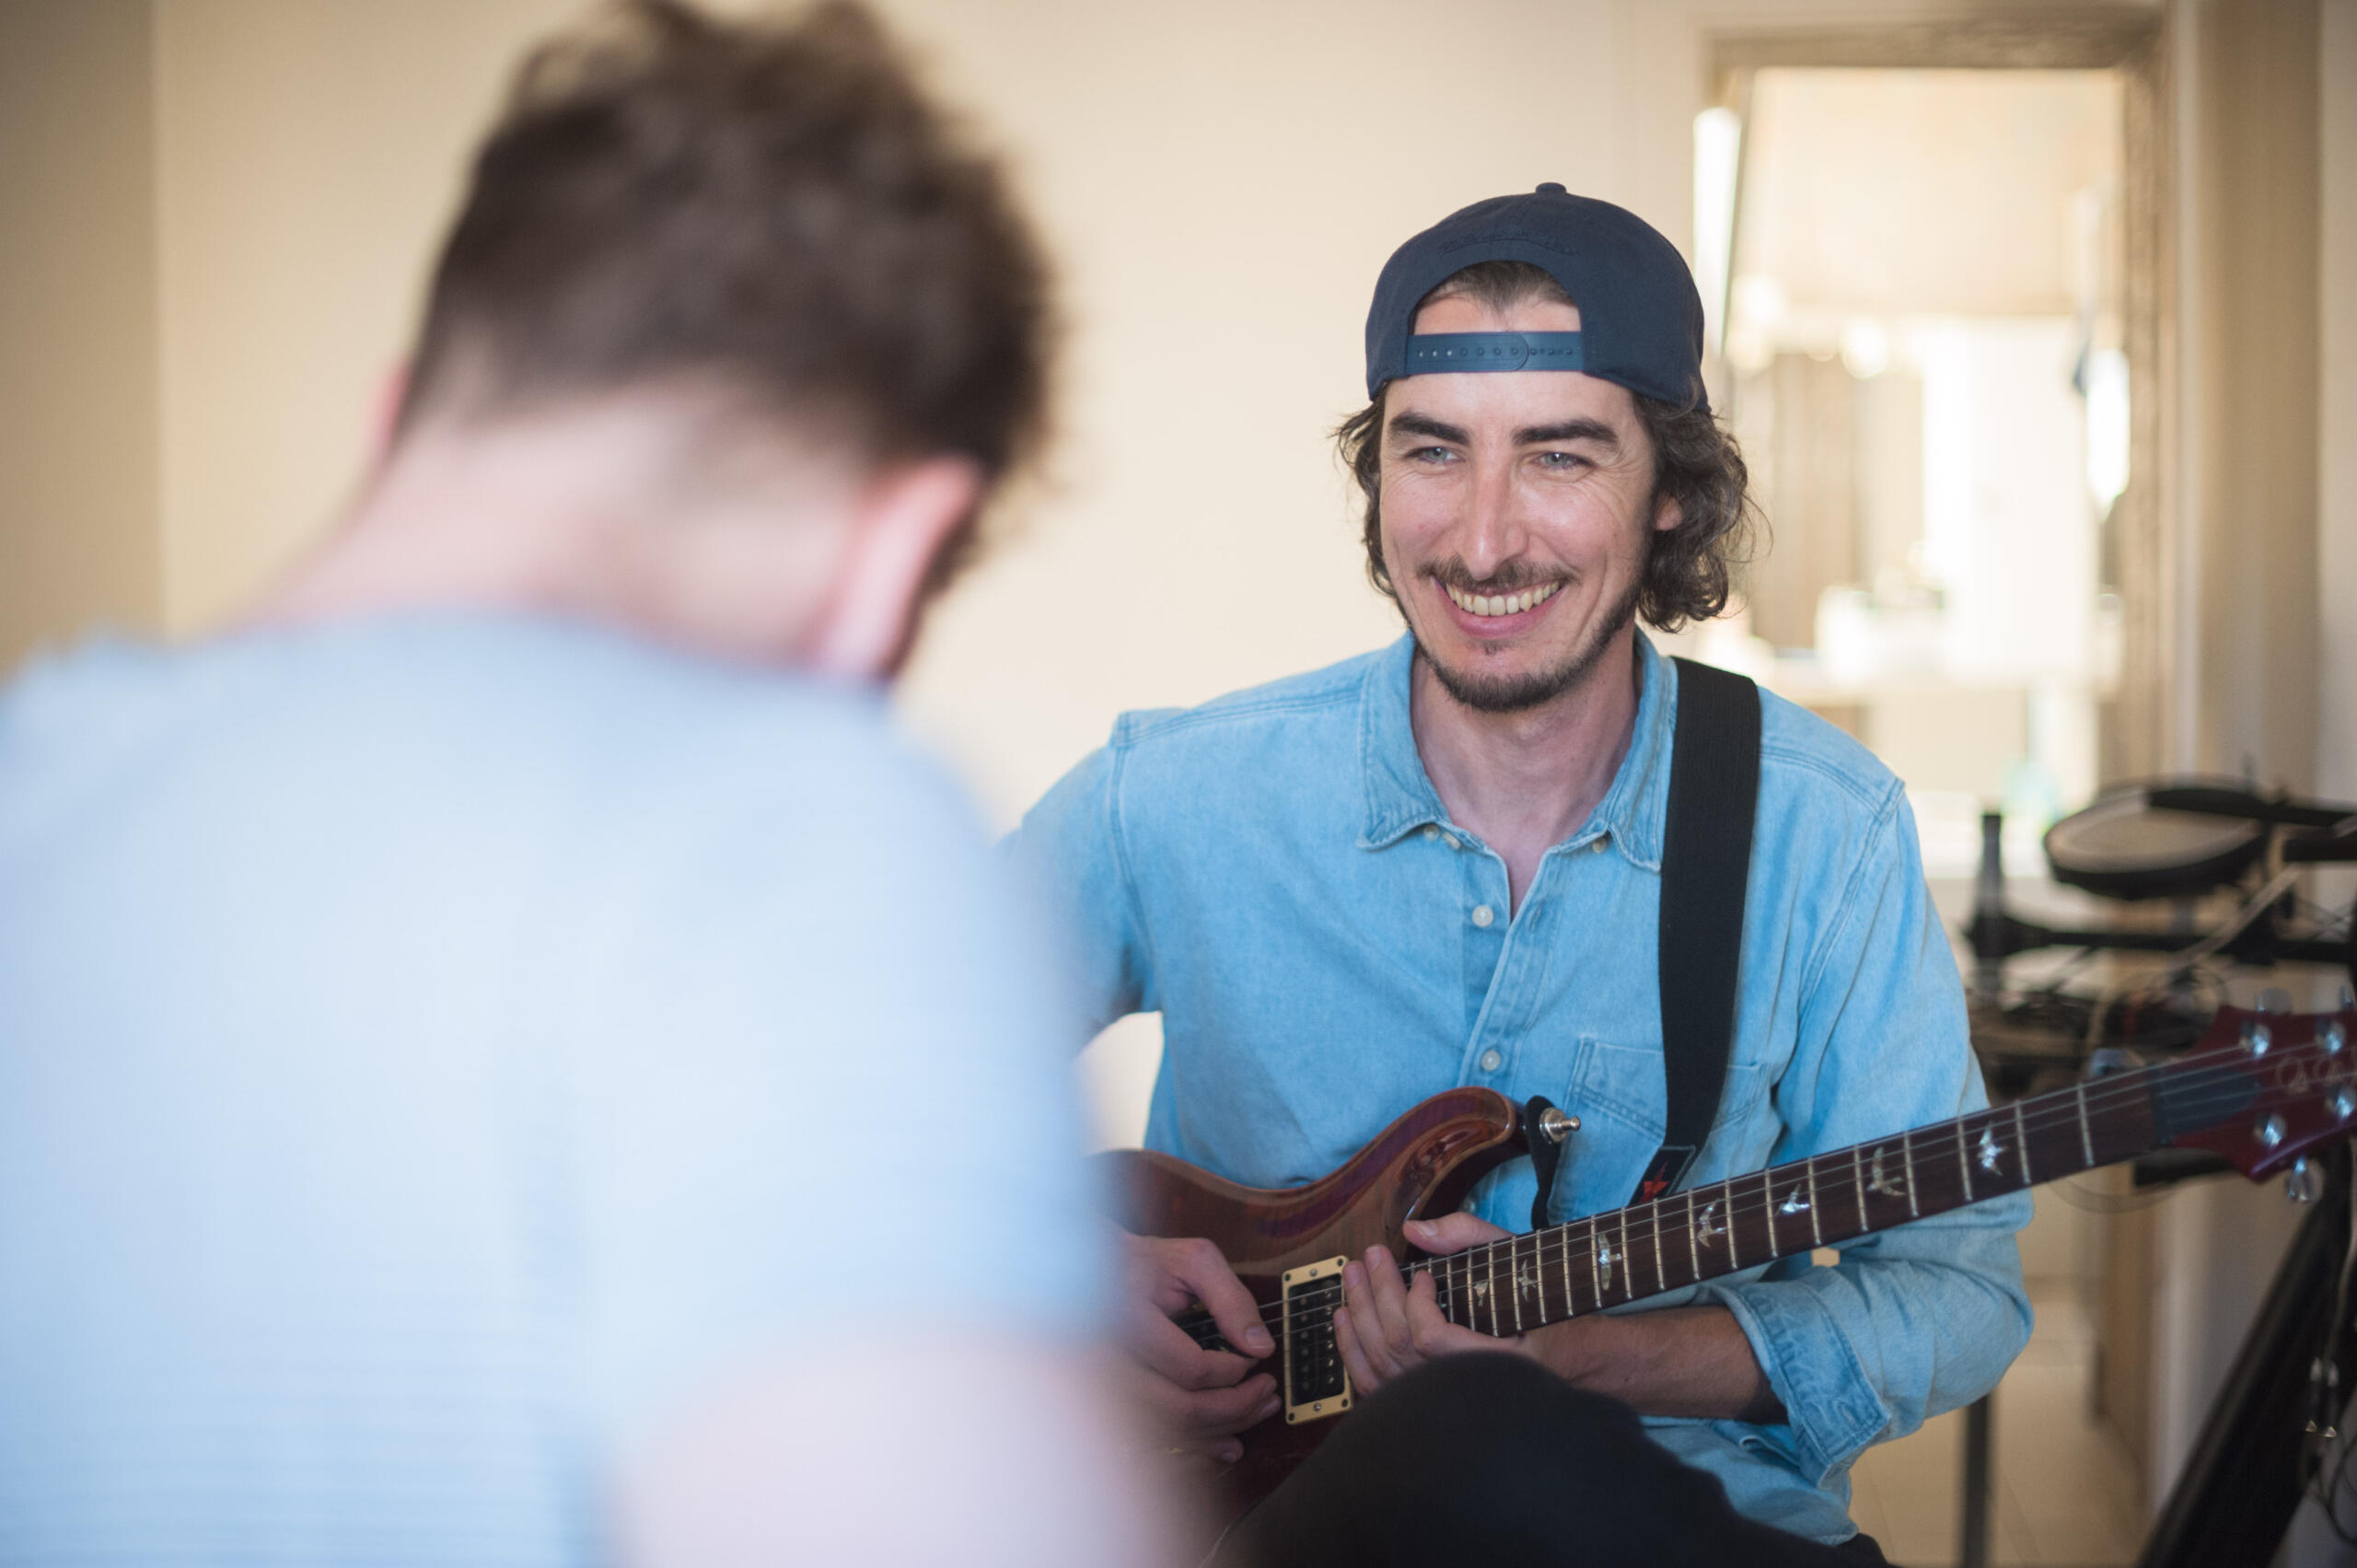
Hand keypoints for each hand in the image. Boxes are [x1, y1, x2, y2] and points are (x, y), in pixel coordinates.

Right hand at [1113, 1231, 1278, 1463]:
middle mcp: (1113, 1363)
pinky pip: (1157, 1437)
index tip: (1255, 1360)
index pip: (1191, 1369)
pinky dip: (1196, 1444)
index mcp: (1130, 1323)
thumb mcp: (1195, 1261)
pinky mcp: (1114, 1403)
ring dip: (1223, 1429)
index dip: (1233, 1371)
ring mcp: (1108, 1388)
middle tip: (1269, 1393)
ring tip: (1259, 1410)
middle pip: (1181, 1410)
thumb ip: (1231, 1299)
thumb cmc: (1147, 1264)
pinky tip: (1227, 1444)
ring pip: (1171, 1430)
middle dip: (1236, 1408)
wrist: (1097, 1274)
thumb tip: (1261, 1347)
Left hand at [1332, 1213, 1537, 1395]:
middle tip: (1370, 1257)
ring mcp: (1440, 1404)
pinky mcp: (1423, 1404)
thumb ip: (1466, 1236)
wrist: (1562, 1356)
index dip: (1417, 1304)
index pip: (1431, 1340)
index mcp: (1497, 1366)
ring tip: (1352, 1275)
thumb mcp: (1513, 1258)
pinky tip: (1344, 1316)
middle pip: (1399, 1347)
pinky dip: (1353, 1349)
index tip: (1424, 1274)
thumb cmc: (1539, 1304)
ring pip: (1381, 1366)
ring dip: (1360, 1313)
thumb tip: (1413, 1231)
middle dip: (1377, 1294)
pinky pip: (1376, 1385)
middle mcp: (1464, 1393)